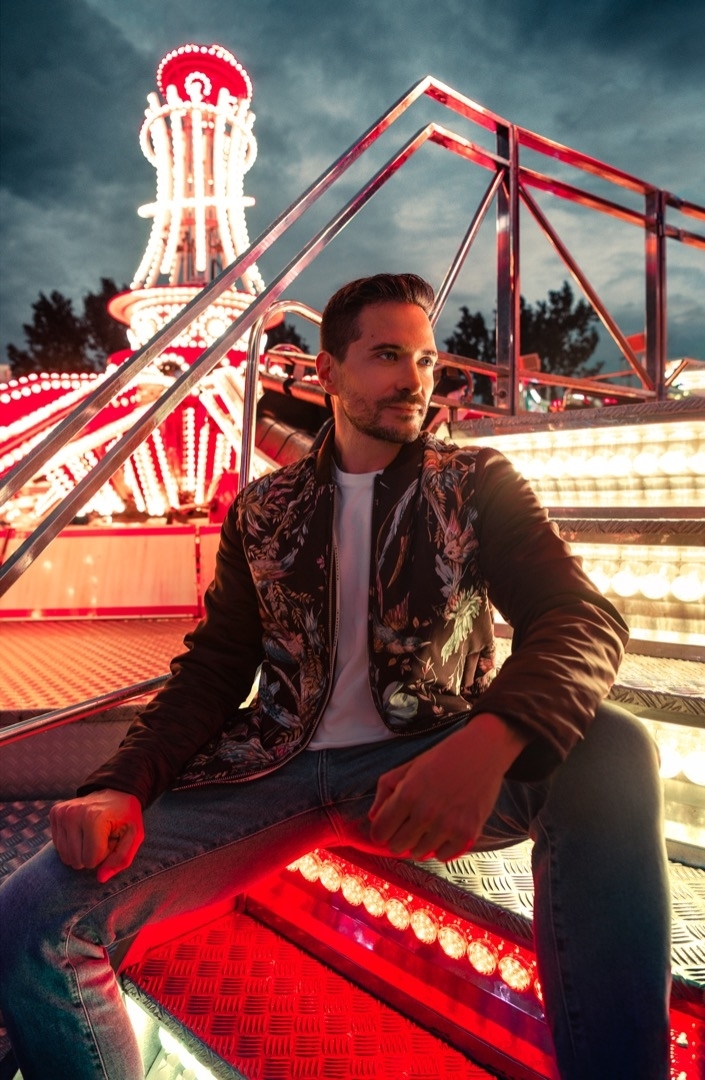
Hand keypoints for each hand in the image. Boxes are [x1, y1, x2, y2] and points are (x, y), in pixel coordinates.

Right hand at [50, 788, 144, 882]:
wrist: (115, 792)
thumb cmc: (126, 817)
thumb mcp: (134, 836)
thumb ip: (121, 859)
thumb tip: (100, 878)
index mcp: (94, 818)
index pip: (91, 860)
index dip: (105, 855)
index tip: (112, 839)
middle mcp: (74, 813)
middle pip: (76, 861)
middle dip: (92, 854)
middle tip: (103, 837)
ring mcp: (62, 812)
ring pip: (66, 857)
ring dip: (82, 851)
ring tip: (93, 834)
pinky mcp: (55, 812)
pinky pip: (58, 847)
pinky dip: (72, 844)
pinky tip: (83, 830)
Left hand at [368, 713, 527, 861]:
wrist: (482, 752)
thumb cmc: (444, 757)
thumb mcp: (409, 766)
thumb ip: (386, 790)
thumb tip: (373, 816)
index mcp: (407, 794)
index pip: (380, 831)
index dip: (380, 831)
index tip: (385, 829)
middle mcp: (426, 813)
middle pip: (397, 846)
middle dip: (398, 838)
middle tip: (407, 827)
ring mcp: (447, 826)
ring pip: (419, 853)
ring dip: (419, 842)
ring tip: (428, 825)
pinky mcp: (467, 834)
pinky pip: (443, 856)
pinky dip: (440, 848)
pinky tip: (443, 832)